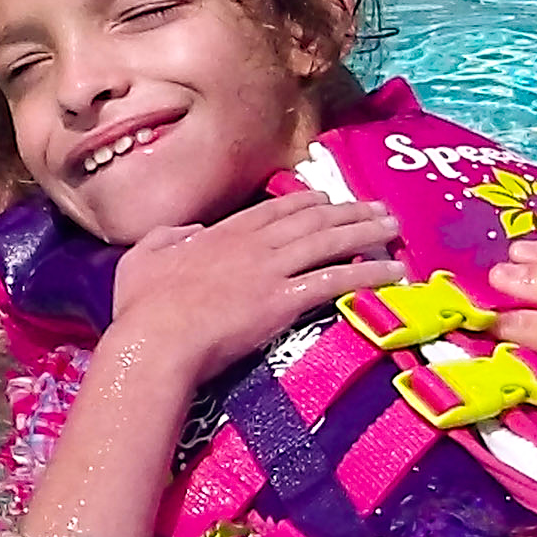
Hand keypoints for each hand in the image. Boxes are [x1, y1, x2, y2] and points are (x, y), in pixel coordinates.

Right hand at [111, 192, 407, 378]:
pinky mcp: (285, 300)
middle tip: (378, 208)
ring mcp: (271, 269)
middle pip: (312, 219)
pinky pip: (335, 281)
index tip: (328, 197)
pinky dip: (367, 274)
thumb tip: (192, 231)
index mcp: (221, 233)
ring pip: (330, 241)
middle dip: (349, 211)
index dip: (307, 201)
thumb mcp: (142, 257)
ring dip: (366, 232)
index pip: (273, 209)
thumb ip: (168, 237)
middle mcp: (254, 244)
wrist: (158, 339)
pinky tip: (393, 272)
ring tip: (394, 229)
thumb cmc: (143, 306)